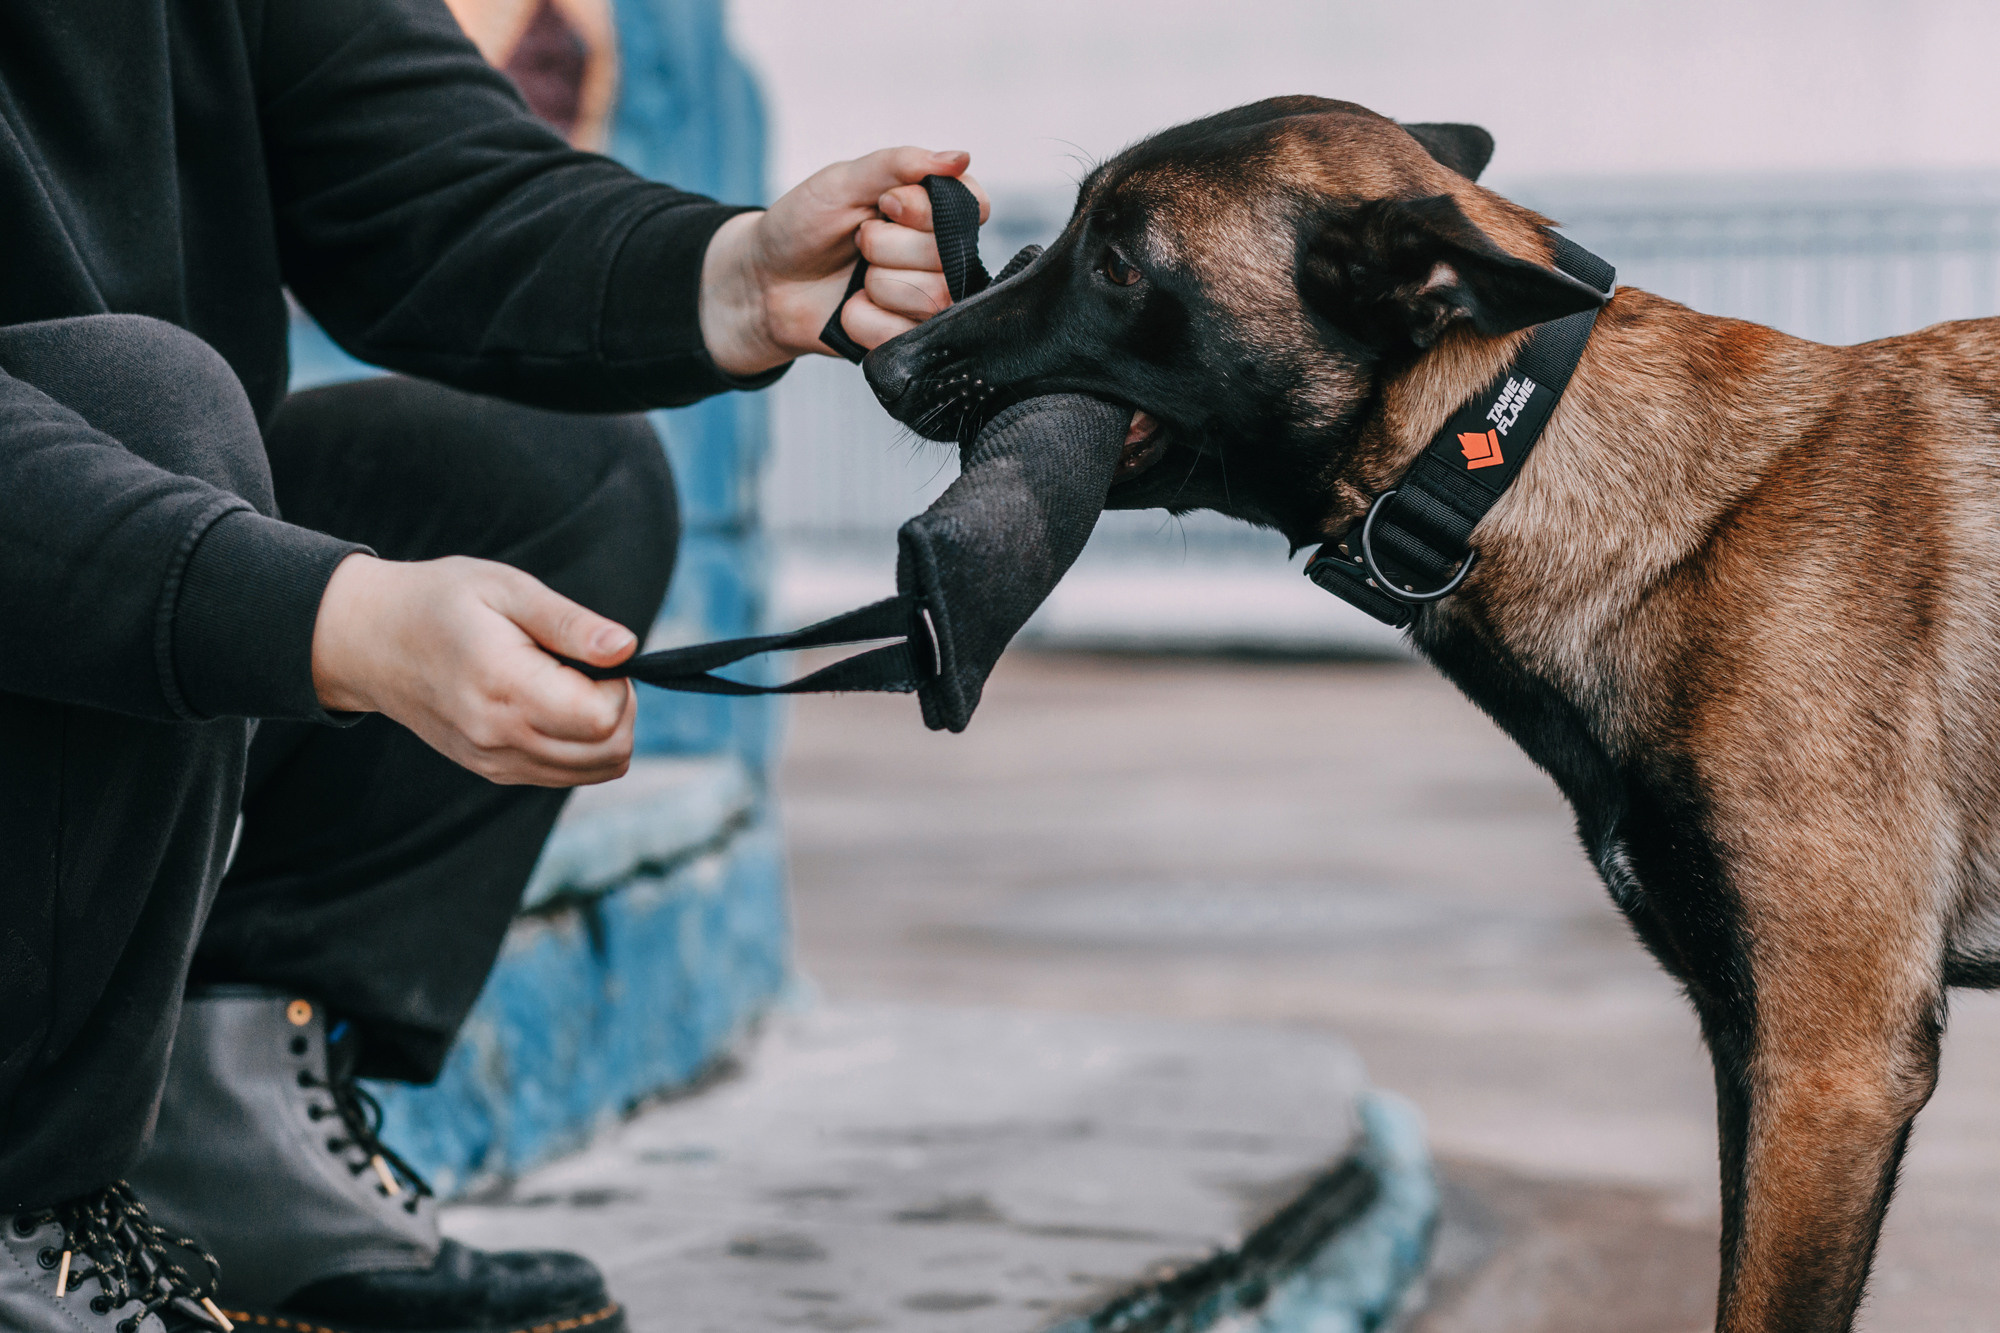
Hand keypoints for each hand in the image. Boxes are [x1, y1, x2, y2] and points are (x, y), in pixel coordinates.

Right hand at [311, 553, 637, 786]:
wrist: (370, 640)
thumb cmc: (439, 601)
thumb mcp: (507, 588)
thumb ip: (570, 623)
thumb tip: (626, 648)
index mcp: (504, 686)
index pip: (603, 719)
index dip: (619, 684)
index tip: (593, 653)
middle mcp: (499, 737)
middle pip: (610, 751)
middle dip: (621, 708)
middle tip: (587, 667)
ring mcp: (495, 762)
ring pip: (597, 770)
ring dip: (605, 729)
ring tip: (568, 683)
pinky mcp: (494, 771)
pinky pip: (568, 774)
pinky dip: (582, 745)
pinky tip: (554, 705)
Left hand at [699, 146, 990, 375]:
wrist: (764, 281)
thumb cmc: (803, 225)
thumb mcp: (843, 181)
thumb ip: (899, 164)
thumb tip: (961, 158)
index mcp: (930, 209)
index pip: (972, 207)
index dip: (926, 210)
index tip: (885, 205)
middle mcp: (938, 255)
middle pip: (945, 255)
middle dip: (885, 246)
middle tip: (856, 242)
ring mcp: (926, 299)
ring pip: (931, 297)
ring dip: (876, 285)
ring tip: (854, 278)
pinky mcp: (906, 337)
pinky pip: (904, 333)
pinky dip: (864, 320)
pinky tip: (849, 308)